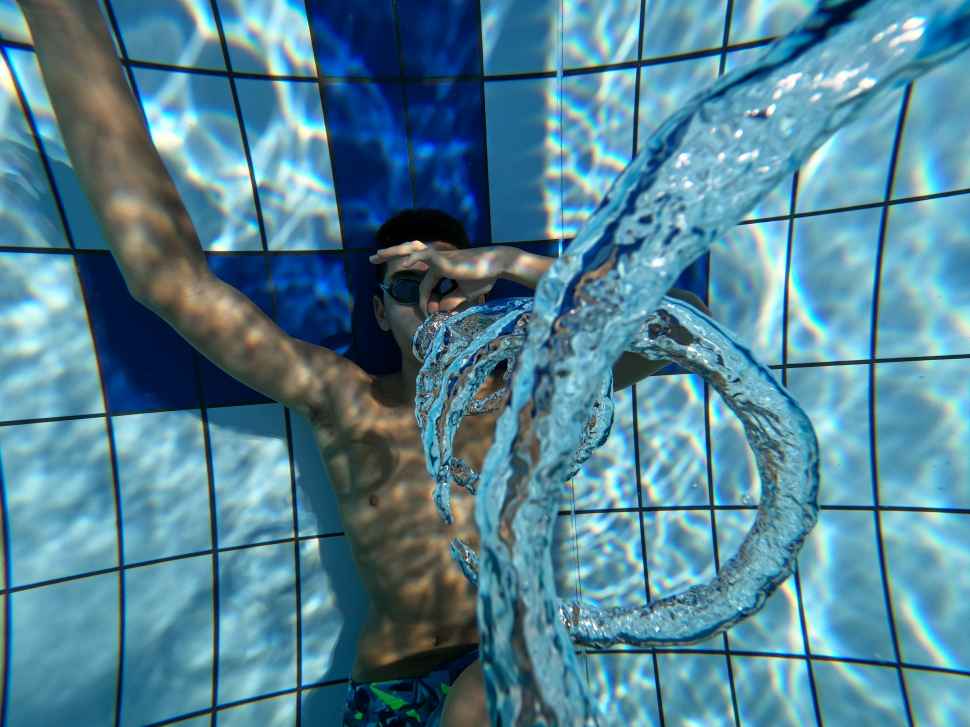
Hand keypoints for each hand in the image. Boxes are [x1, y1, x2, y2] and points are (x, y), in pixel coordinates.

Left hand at [369, 241, 507, 316]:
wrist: (496, 265)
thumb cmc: (483, 277)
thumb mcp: (465, 293)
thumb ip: (451, 300)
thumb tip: (439, 308)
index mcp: (441, 267)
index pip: (424, 283)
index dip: (423, 298)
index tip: (427, 311)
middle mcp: (437, 260)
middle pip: (408, 257)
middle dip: (390, 256)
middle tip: (373, 257)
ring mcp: (438, 259)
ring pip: (410, 255)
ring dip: (392, 254)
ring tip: (376, 256)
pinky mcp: (442, 261)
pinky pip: (424, 264)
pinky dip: (414, 266)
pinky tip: (403, 265)